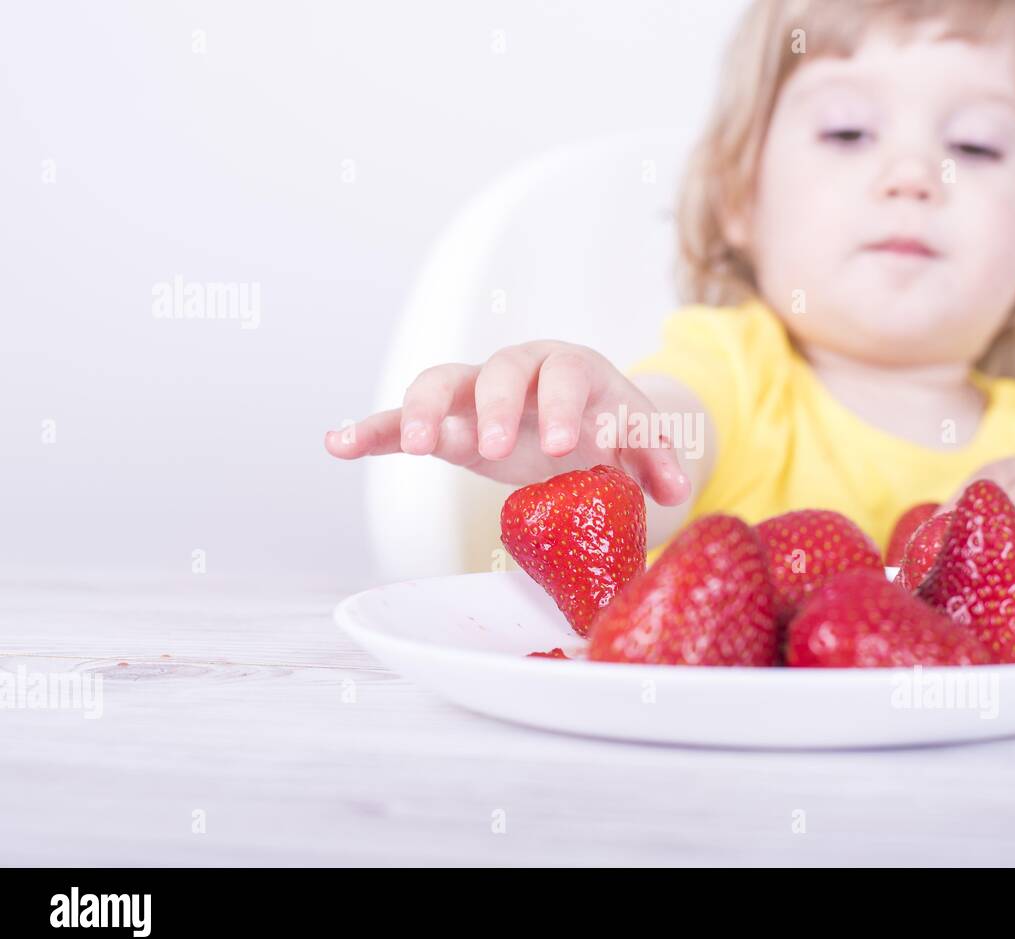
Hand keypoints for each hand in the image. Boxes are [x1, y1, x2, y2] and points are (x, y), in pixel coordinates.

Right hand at [324, 340, 691, 506]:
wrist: (574, 412)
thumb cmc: (605, 420)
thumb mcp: (636, 436)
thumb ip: (655, 458)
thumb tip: (676, 493)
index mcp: (570, 369)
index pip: (562, 376)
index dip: (558, 406)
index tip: (558, 448)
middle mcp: (517, 370)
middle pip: (496, 371)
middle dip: (493, 407)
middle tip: (494, 448)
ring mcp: (475, 392)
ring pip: (440, 383)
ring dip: (422, 410)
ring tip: (411, 442)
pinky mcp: (444, 419)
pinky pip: (402, 419)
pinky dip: (372, 429)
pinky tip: (337, 445)